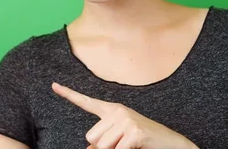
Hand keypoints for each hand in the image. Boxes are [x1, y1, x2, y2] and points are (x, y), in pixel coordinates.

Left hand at [52, 83, 197, 148]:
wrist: (174, 144)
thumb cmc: (143, 142)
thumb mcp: (120, 139)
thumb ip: (103, 141)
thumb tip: (89, 148)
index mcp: (113, 110)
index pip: (87, 103)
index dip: (68, 94)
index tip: (53, 85)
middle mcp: (118, 111)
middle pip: (91, 138)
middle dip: (103, 147)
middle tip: (123, 145)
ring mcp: (127, 120)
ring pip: (102, 147)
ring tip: (130, 146)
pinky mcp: (134, 132)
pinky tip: (136, 148)